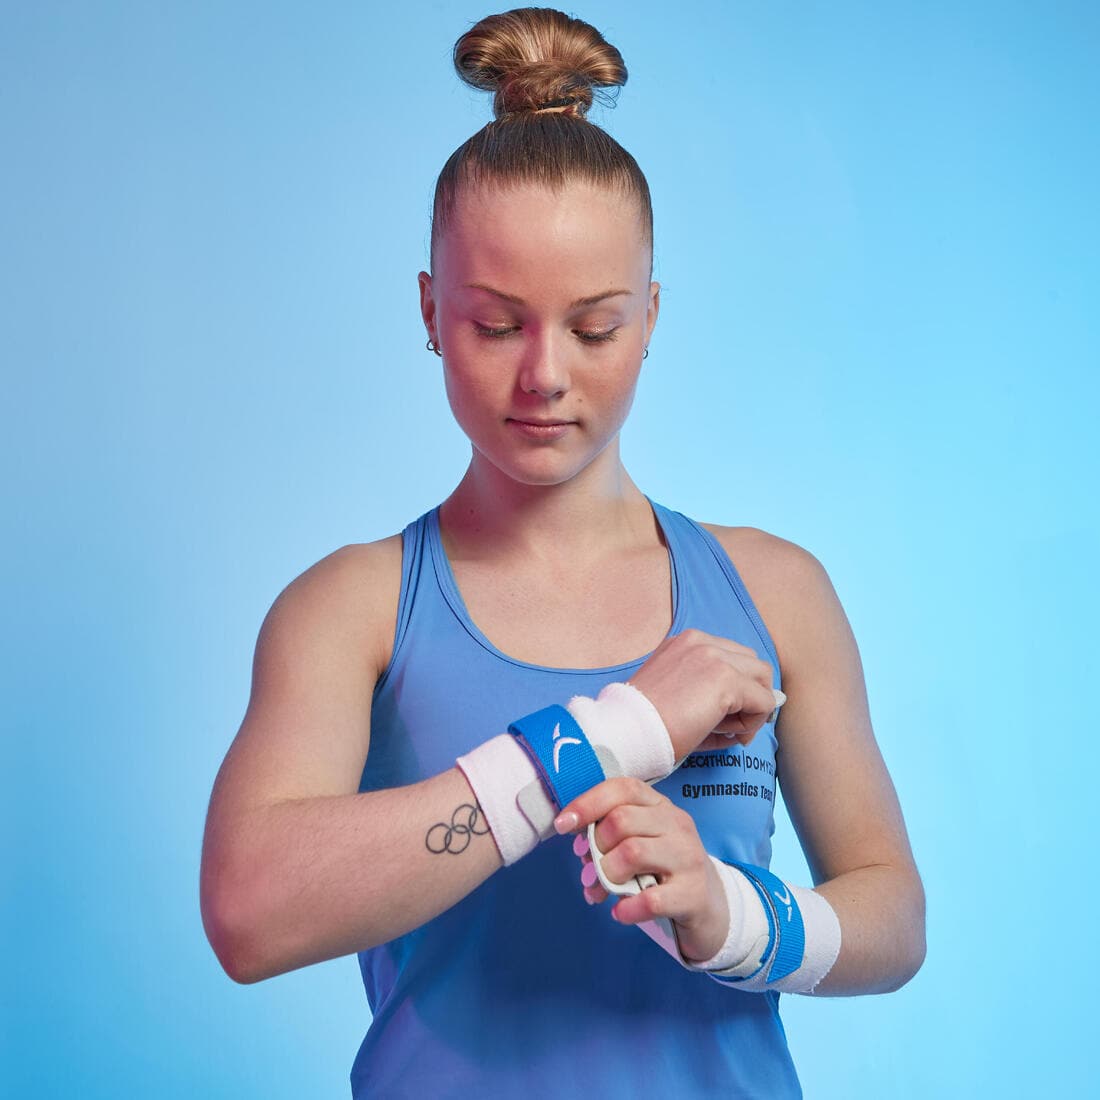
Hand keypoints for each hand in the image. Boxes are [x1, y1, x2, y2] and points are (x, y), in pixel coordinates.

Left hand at [556, 777, 728, 962]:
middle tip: (594, 866)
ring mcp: (688, 857)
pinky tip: (620, 912)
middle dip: (597, 846)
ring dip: (608, 875)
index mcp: (660, 806)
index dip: (587, 803)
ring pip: (632, 853)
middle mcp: (677, 824)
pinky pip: (651, 899)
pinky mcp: (693, 893)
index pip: (622, 788)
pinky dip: (627, 908)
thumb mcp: (640, 843)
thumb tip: (579, 845)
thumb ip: (610, 837)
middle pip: (621, 820)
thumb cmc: (662, 870)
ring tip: (606, 889)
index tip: (562, 825)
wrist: (710, 905)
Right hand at [629, 628, 777, 759]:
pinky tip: (731, 736)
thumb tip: (765, 706)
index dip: (735, 690)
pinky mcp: (725, 679)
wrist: (627, 731)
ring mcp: (714, 657)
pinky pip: (764, 701)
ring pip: (762, 678)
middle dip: (749, 695)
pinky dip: (754, 722)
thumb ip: (716, 695)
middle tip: (730, 726)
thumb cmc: (648, 722)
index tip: (720, 716)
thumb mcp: (679, 695)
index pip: (731, 658)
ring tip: (730, 731)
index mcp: (686, 642)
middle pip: (752, 664)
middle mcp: (701, 641)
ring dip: (753, 707)